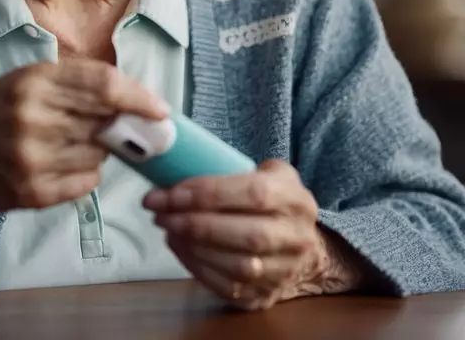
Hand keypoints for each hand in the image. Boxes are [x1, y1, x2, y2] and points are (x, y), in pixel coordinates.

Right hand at [0, 59, 167, 217]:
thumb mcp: (27, 79)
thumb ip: (76, 82)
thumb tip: (133, 96)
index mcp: (34, 82)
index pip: (104, 86)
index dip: (139, 98)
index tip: (160, 109)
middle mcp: (32, 119)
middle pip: (105, 123)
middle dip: (123, 128)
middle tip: (127, 129)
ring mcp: (31, 159)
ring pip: (98, 156)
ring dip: (99, 152)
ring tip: (72, 145)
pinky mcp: (32, 192)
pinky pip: (86, 183)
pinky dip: (85, 175)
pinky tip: (62, 165)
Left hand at [144, 160, 364, 309]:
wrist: (304, 251)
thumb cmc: (274, 204)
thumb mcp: (269, 175)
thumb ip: (233, 169)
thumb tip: (177, 167)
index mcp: (296, 200)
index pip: (254, 194)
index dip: (209, 193)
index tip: (170, 192)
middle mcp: (297, 238)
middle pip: (248, 236)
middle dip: (196, 224)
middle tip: (161, 213)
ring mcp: (284, 272)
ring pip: (238, 267)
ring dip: (194, 248)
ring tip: (168, 229)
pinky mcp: (265, 297)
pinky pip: (228, 288)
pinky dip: (197, 268)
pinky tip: (180, 248)